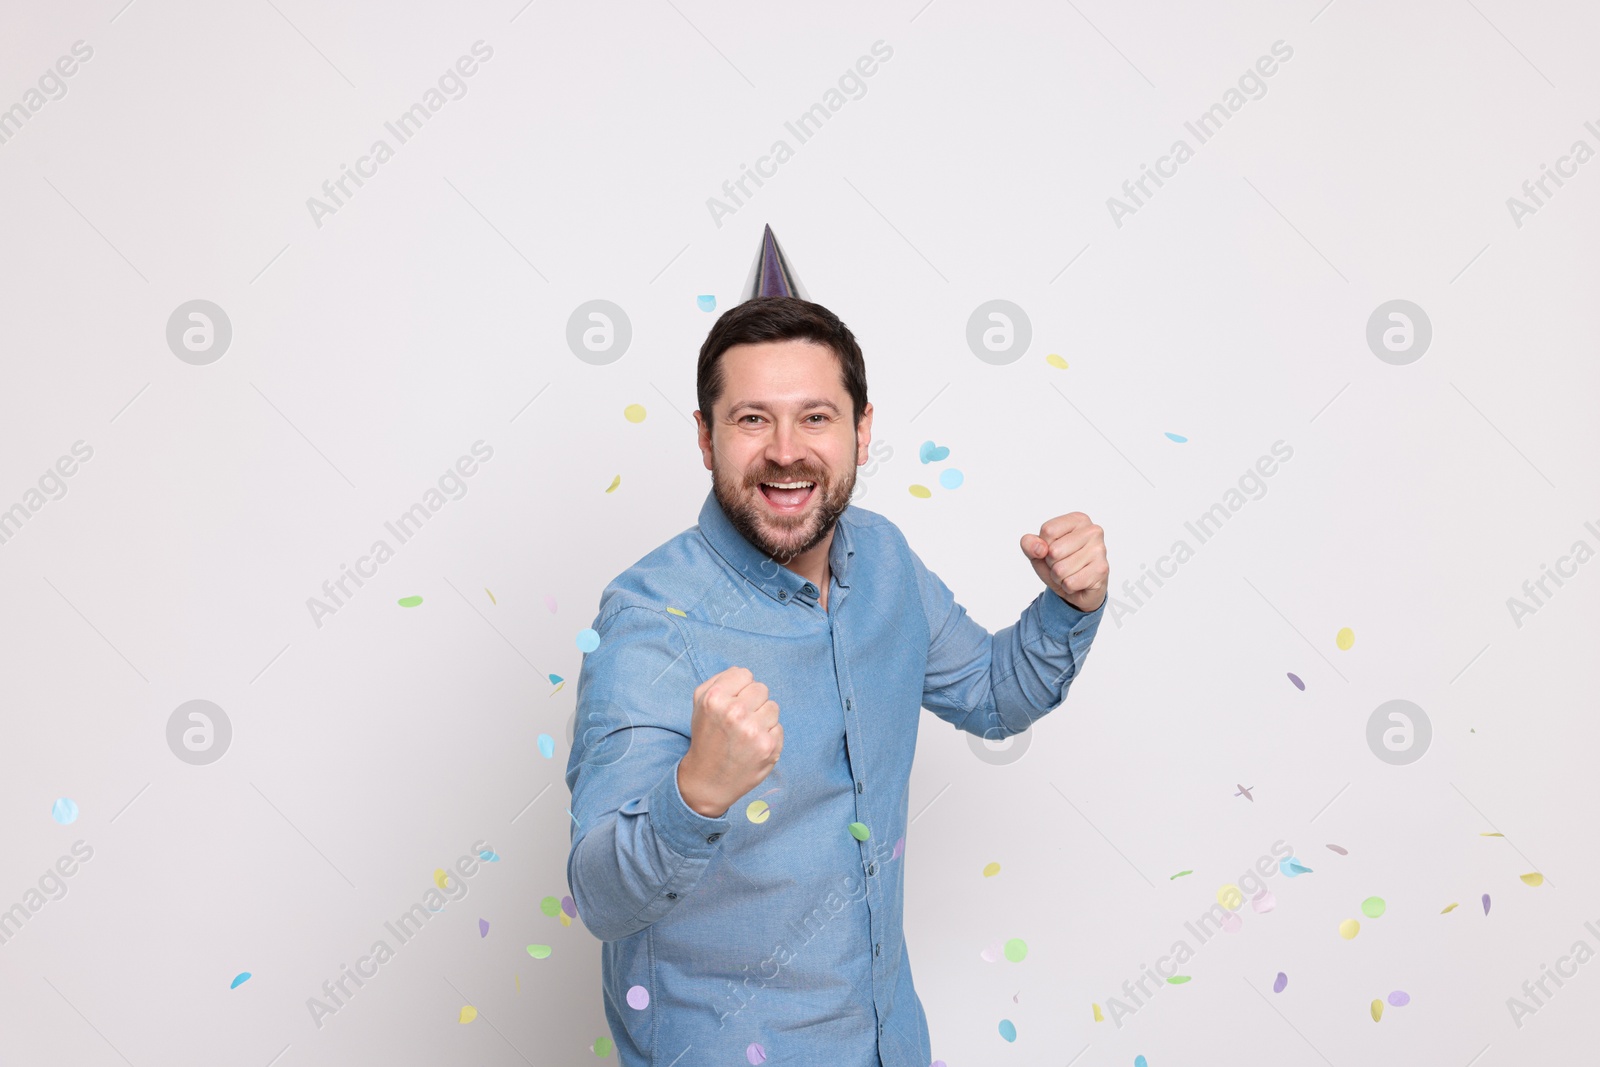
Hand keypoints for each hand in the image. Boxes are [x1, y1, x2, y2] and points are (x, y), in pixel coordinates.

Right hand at [677, 666, 782, 817]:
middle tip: (739, 721)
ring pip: (773, 706)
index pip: (744, 674)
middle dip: (752, 702)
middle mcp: (735, 712)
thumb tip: (743, 673)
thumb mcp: (700, 704)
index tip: (731, 703)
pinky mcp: (769, 746)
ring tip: (746, 733)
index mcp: (715, 698)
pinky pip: (778, 727)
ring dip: (762, 718)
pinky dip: (768, 736)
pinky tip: (753, 746)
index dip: (739, 688)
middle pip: (761, 688)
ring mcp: (753, 730)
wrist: (708, 780)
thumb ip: (720, 680)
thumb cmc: (706, 737)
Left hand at [1020, 512, 1108, 612]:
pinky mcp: (1101, 570)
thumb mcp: (1038, 552)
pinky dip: (1068, 586)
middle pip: (1054, 551)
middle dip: (1052, 564)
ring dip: (1059, 577)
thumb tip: (1039, 548)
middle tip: (1063, 564)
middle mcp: (1092, 531)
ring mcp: (1099, 550)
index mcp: (1078, 520)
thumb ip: (1029, 544)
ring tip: (1070, 573)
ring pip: (1060, 569)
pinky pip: (1070, 583)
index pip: (1048, 530)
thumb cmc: (1060, 564)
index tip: (1053, 549)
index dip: (1043, 546)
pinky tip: (1078, 581)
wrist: (1079, 589)